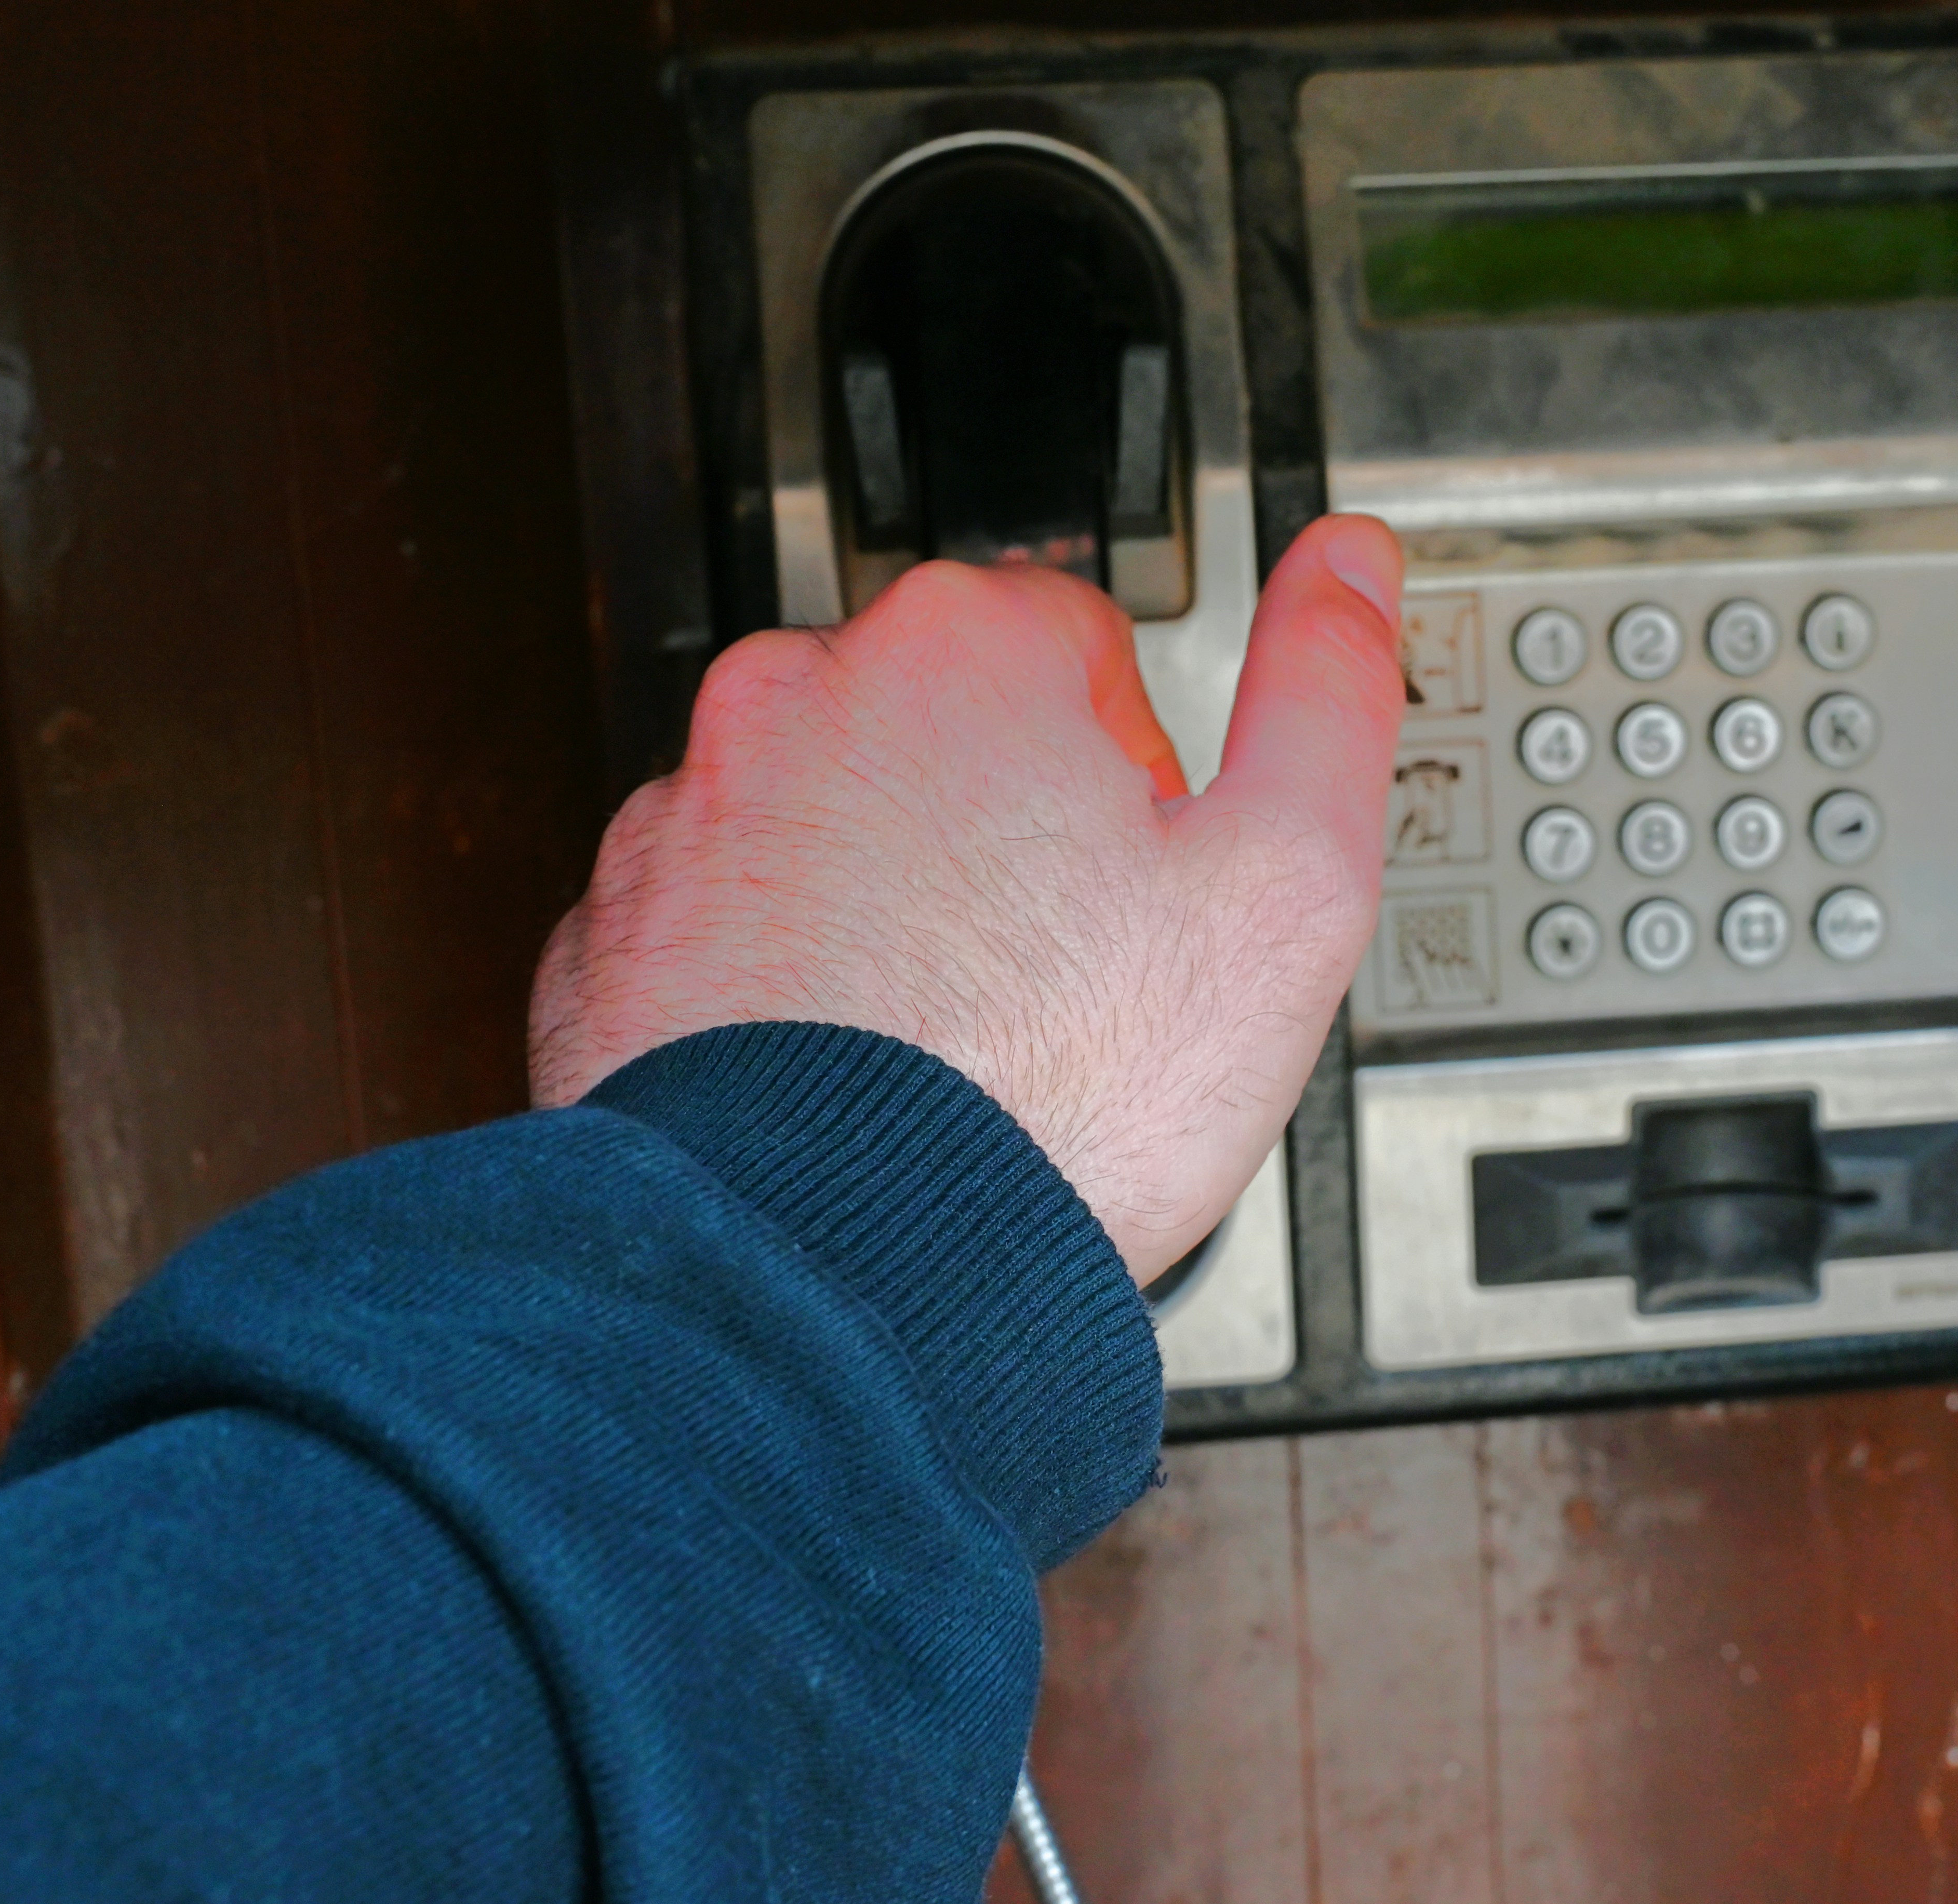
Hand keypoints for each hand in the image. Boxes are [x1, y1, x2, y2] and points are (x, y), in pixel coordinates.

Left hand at [528, 516, 1406, 1282]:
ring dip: (884, 898)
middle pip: (940, 729)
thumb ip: (1329, 690)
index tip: (1139, 880)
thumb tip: (1348, 566)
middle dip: (1002, 824)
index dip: (1134, 772)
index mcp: (958, 651)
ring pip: (825, 825)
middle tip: (1058, 974)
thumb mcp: (1287, 882)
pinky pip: (725, 926)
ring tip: (950, 1039)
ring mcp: (683, 821)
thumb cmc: (1059, 1103)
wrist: (849, 1284)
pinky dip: (780, 980)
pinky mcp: (609, 939)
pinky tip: (850, 1072)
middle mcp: (792, 702)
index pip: (1076, 644)